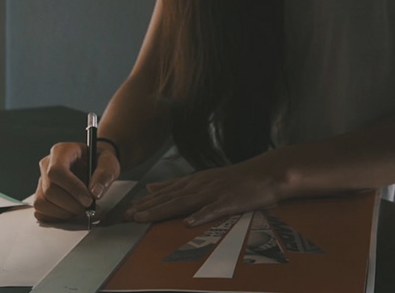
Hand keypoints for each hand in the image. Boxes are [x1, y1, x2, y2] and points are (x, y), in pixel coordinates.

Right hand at [34, 141, 120, 222]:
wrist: (93, 165)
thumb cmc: (98, 160)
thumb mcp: (108, 161)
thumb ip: (105, 174)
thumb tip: (95, 192)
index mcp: (61, 151)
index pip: (56, 171)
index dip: (72, 188)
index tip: (88, 200)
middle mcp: (47, 165)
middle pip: (49, 190)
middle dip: (71, 205)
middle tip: (88, 208)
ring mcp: (41, 181)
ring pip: (42, 203)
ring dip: (63, 213)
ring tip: (80, 209)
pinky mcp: (40, 195)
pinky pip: (40, 212)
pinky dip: (55, 217)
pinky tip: (70, 212)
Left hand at [124, 156, 284, 226]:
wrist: (267, 172)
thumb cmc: (237, 178)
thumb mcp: (204, 177)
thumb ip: (178, 184)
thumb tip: (151, 187)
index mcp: (195, 181)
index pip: (166, 192)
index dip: (146, 202)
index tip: (128, 209)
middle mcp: (200, 185)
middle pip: (170, 198)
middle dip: (147, 207)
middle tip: (127, 216)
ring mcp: (214, 193)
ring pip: (184, 202)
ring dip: (163, 210)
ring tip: (144, 218)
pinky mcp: (229, 201)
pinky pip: (214, 210)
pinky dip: (201, 216)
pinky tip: (189, 223)